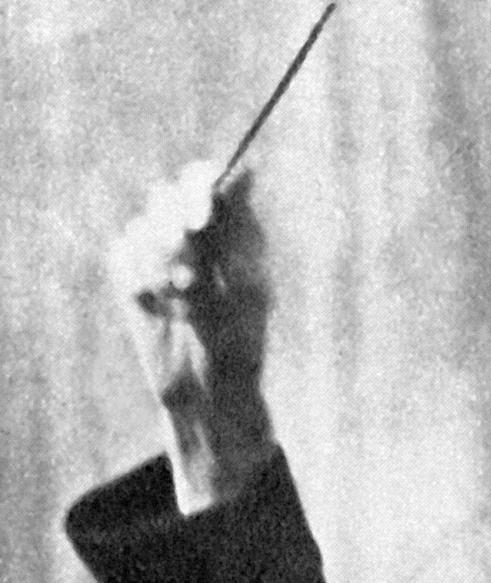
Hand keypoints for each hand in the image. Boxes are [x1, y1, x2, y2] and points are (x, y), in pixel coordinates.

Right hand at [106, 163, 275, 506]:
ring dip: (162, 265)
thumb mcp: (249, 286)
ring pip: (144, 226)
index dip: (199, 189)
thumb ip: (241, 229)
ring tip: (185, 303)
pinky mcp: (129, 267)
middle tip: (189, 276)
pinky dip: (141, 280)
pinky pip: (124, 253)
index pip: (208, 181)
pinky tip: (161, 308)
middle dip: (175, 231)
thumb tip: (249, 170)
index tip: (200, 222)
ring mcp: (157, 246)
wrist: (204, 386)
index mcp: (232, 229)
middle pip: (170, 196)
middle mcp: (193, 230)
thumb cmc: (239, 339)